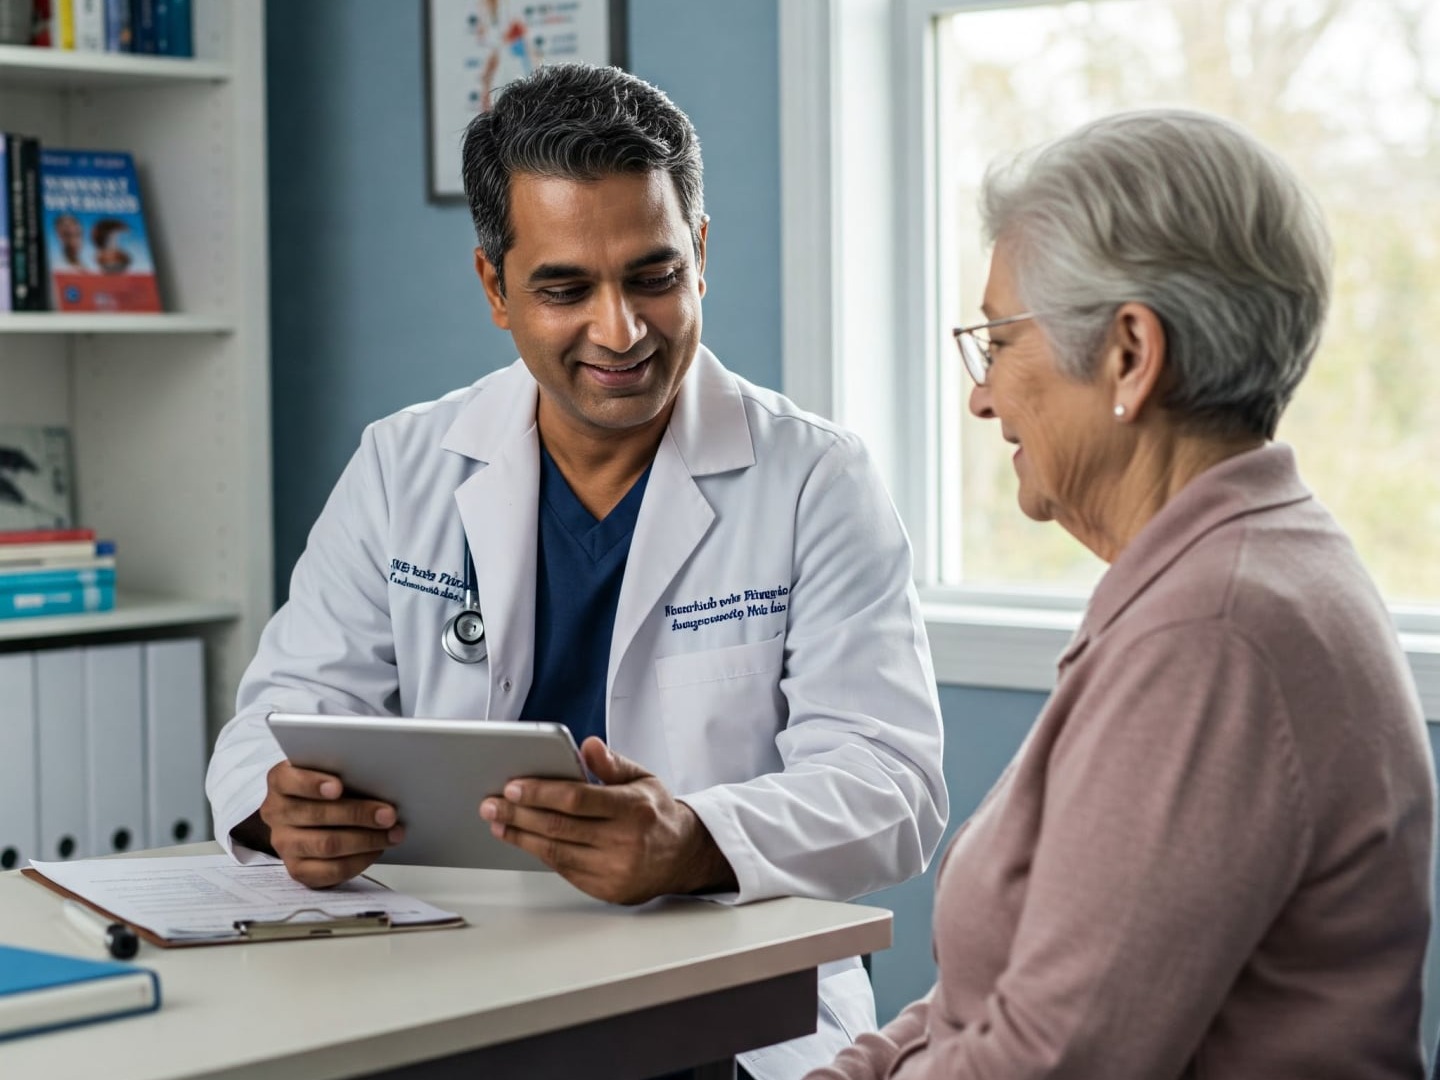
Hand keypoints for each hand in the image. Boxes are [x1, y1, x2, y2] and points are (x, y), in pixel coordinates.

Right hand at [255, 760, 405, 887]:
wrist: (311, 817)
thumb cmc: (327, 789)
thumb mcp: (330, 772)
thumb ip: (345, 771)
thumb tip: (382, 780)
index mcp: (280, 781)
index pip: (288, 780)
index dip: (312, 784)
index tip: (339, 787)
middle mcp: (276, 812)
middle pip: (316, 815)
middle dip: (357, 814)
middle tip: (389, 814)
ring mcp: (284, 843)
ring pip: (326, 844)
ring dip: (365, 839)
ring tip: (392, 833)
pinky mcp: (297, 869)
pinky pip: (330, 870)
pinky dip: (359, 860)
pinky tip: (377, 850)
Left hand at [479, 737, 737, 904]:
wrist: (683, 856)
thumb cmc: (657, 812)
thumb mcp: (643, 778)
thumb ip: (612, 763)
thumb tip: (588, 745)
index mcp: (633, 808)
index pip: (577, 799)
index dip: (540, 792)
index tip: (512, 786)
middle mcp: (625, 841)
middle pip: (559, 827)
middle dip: (518, 814)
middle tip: (491, 803)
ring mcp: (615, 869)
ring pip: (556, 852)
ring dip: (521, 836)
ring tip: (497, 822)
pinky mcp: (607, 890)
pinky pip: (565, 870)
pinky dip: (540, 853)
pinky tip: (523, 839)